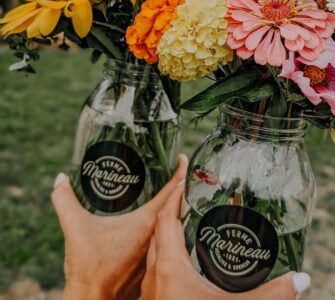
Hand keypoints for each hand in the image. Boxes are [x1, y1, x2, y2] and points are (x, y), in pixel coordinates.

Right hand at [51, 154, 187, 299]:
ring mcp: (154, 253)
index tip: (183, 158)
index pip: (171, 192)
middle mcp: (156, 238)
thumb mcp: (75, 228)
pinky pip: (163, 241)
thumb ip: (65, 200)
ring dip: (171, 209)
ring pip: (171, 225)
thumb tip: (60, 178)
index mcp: (146, 224)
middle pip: (175, 207)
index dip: (179, 173)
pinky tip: (154, 223)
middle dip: (177, 188)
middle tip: (175, 169)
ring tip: (168, 191)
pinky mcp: (149, 266)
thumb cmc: (88, 268)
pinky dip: (163, 228)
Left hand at [142, 184, 310, 299]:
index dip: (174, 197)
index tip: (185, 181)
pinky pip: (155, 270)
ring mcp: (151, 292)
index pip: (165, 219)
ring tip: (189, 223)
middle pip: (157, 232)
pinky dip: (167, 255)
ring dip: (167, 234)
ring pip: (154, 252)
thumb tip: (303, 280)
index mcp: (168, 268)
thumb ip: (272, 295)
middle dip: (172, 212)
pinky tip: (185, 261)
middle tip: (192, 199)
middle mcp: (154, 276)